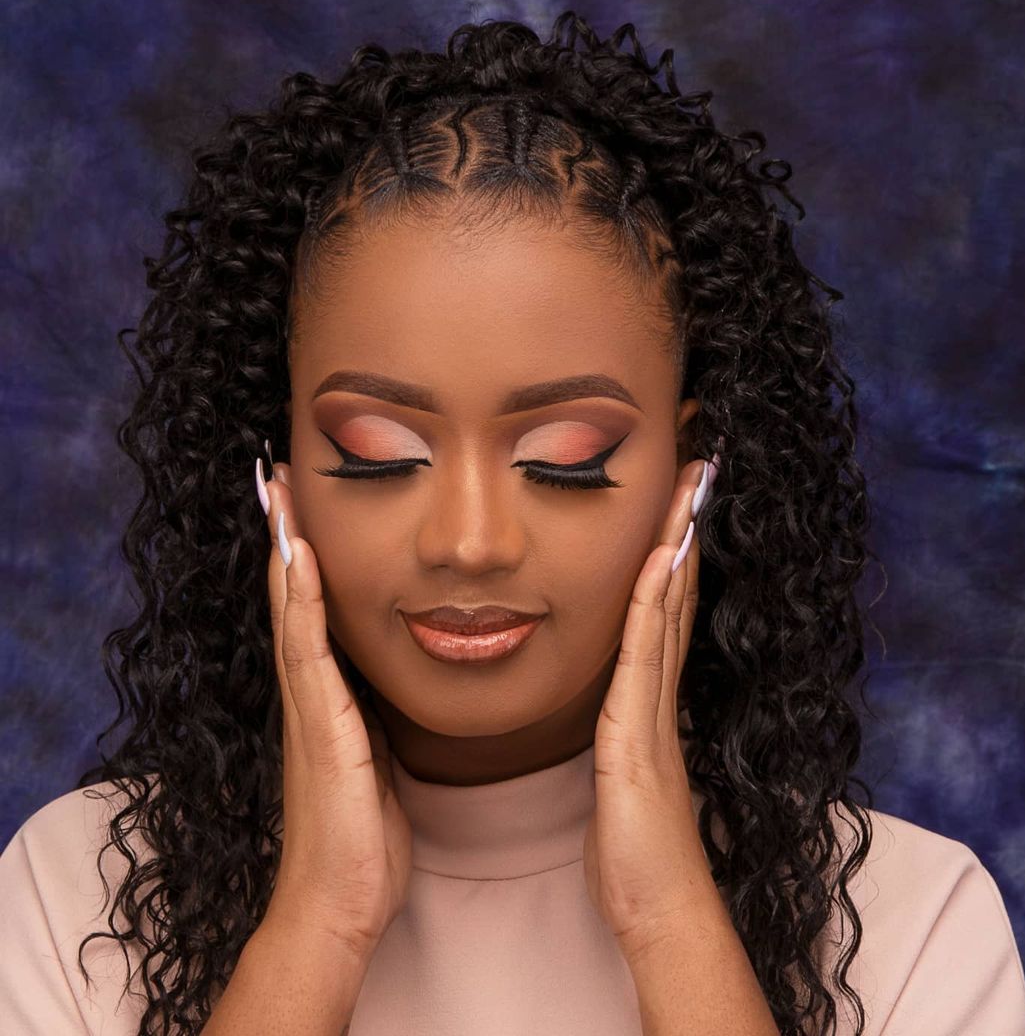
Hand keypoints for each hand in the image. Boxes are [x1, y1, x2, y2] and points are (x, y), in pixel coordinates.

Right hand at [256, 454, 412, 958]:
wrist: (340, 903)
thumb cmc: (362, 840)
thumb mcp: (378, 765)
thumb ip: (376, 724)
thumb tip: (388, 696)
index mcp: (329, 700)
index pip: (313, 615)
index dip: (306, 562)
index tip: (303, 511)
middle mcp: (311, 695)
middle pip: (294, 600)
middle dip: (286, 539)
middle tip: (278, 479)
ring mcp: (310, 708)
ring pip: (293, 612)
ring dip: (286, 550)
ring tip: (278, 494)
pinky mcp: (320, 726)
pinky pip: (307, 650)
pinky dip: (301, 599)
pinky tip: (298, 558)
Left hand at [583, 456, 720, 958]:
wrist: (659, 911)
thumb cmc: (639, 855)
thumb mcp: (625, 782)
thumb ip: (624, 740)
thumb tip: (618, 717)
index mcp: (650, 703)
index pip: (663, 610)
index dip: (672, 553)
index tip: (679, 503)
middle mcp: (659, 695)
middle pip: (673, 594)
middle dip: (686, 529)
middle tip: (699, 468)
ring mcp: (652, 712)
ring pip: (665, 611)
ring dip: (678, 546)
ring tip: (691, 489)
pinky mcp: (637, 735)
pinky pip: (646, 654)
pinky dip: (654, 602)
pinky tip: (661, 559)